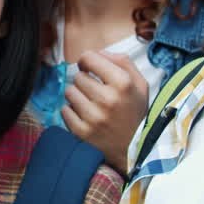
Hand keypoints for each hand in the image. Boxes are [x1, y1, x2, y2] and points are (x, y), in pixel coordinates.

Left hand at [61, 50, 148, 174]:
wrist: (135, 150)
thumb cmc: (135, 112)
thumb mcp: (139, 83)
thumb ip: (121, 61)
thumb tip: (97, 53)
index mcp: (122, 83)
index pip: (89, 57)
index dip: (87, 61)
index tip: (90, 68)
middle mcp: (108, 99)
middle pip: (78, 76)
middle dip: (85, 81)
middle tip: (95, 92)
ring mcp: (93, 117)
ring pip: (69, 92)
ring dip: (77, 96)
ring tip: (91, 104)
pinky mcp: (81, 132)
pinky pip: (64, 110)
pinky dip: (72, 112)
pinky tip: (85, 117)